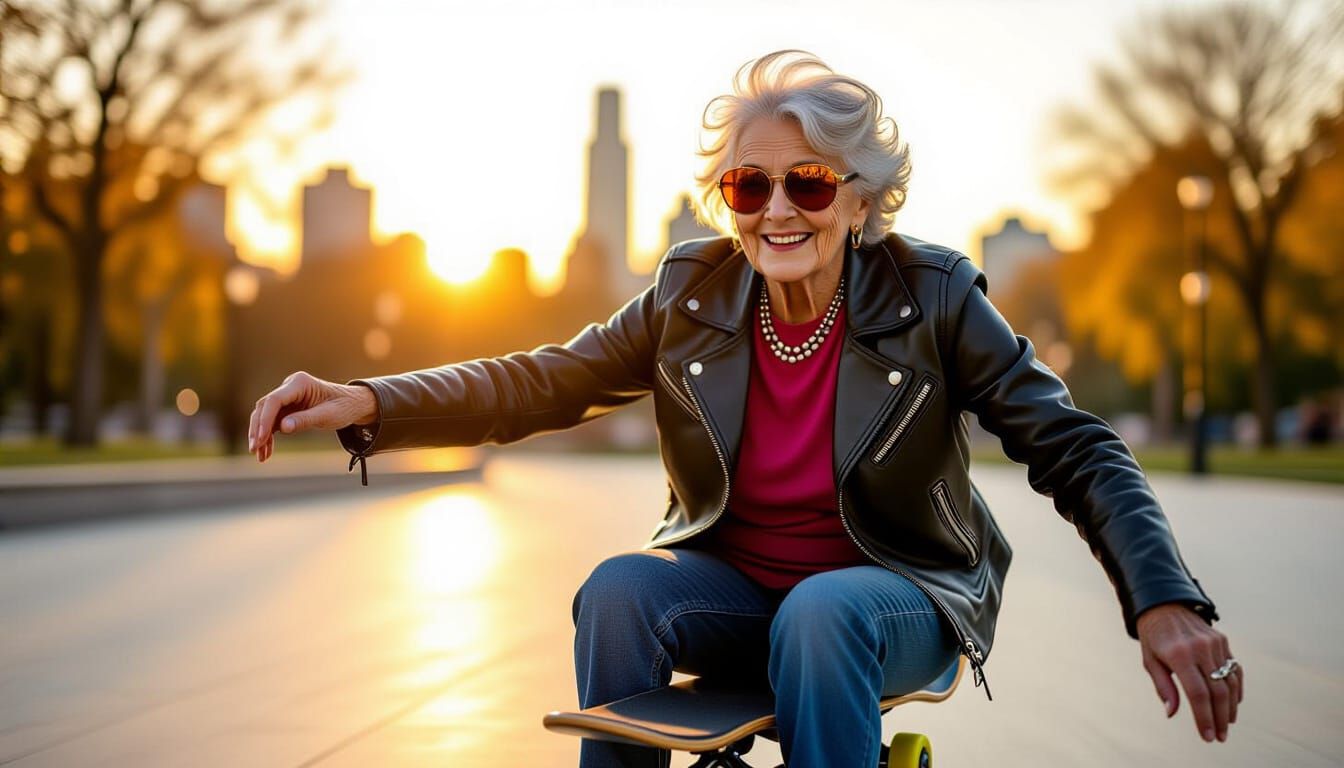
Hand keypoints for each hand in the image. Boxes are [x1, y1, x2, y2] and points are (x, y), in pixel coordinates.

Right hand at [247, 371, 378, 462]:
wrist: (353, 404)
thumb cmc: (344, 407)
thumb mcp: (328, 415)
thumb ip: (306, 420)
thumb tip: (282, 428)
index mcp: (300, 383)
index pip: (274, 400)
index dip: (265, 419)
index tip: (260, 438)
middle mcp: (290, 386)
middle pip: (265, 407)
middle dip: (258, 429)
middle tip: (254, 449)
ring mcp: (287, 397)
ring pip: (265, 415)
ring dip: (261, 435)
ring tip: (260, 455)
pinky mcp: (287, 407)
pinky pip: (272, 422)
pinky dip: (268, 436)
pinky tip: (266, 452)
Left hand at [1136, 603, 1241, 742]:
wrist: (1165, 605)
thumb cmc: (1153, 637)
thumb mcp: (1150, 661)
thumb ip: (1163, 687)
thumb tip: (1171, 713)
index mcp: (1179, 655)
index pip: (1198, 694)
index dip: (1204, 718)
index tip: (1207, 736)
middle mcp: (1200, 648)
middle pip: (1218, 691)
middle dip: (1220, 718)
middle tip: (1220, 737)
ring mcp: (1214, 643)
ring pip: (1230, 682)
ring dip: (1231, 707)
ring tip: (1226, 724)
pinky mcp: (1222, 640)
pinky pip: (1234, 669)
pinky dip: (1236, 689)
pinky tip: (1233, 704)